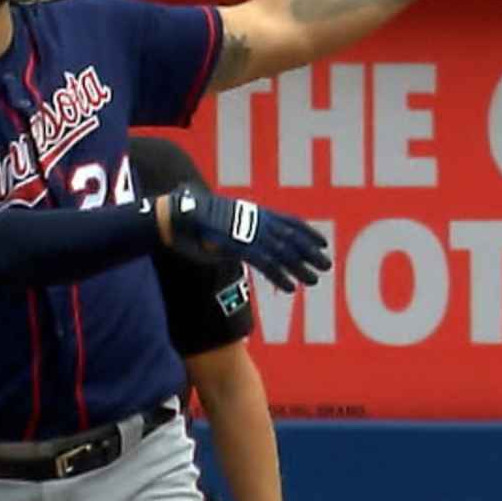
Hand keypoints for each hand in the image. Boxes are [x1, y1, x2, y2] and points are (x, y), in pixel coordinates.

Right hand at [160, 182, 329, 292]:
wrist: (175, 214)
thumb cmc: (189, 217)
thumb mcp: (214, 224)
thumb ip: (227, 233)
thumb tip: (224, 242)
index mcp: (252, 213)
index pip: (288, 221)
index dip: (306, 232)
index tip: (322, 243)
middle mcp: (255, 220)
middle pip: (290, 237)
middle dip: (309, 252)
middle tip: (326, 265)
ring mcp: (247, 232)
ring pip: (282, 251)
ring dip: (300, 267)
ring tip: (314, 280)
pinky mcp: (238, 245)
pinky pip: (265, 263)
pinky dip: (279, 275)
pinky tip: (290, 287)